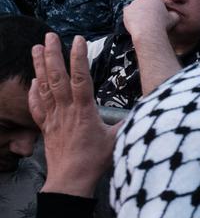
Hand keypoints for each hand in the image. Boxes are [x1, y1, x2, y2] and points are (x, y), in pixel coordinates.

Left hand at [29, 34, 121, 197]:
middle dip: (52, 54)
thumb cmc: (95, 162)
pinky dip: (33, 92)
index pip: (81, 78)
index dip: (79, 57)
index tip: (79, 40)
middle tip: (49, 36)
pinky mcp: (46, 128)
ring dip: (39, 66)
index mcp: (84, 111)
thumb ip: (129, 122)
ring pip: (43, 87)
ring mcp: (53, 118)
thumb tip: (148, 108)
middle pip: (56, 77)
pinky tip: (33, 82)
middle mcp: (65, 110)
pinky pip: (37, 106)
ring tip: (36, 48)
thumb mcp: (118, 140)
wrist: (70, 181)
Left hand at [123, 0, 177, 37]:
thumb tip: (173, 13)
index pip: (158, 0)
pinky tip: (137, 23)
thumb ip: (174, 13)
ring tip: (145, 23)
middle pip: (147, 3)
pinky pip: (129, 13)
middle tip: (153, 20)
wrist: (148, 32)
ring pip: (138, 7)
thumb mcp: (175, 18)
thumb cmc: (162, 25)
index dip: (160, 8)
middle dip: (149, 9)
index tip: (161, 15)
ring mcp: (134, 4)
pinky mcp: (126, 10)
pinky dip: (132, 17)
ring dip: (140, 13)